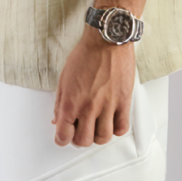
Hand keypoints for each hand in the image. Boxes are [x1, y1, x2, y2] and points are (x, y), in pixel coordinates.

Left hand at [51, 25, 134, 146]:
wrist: (106, 40)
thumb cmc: (86, 54)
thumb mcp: (64, 77)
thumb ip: (60, 102)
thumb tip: (58, 119)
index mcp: (70, 101)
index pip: (63, 136)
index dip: (62, 139)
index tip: (64, 137)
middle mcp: (88, 107)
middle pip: (83, 141)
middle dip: (79, 139)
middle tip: (80, 130)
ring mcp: (107, 105)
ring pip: (103, 138)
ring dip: (98, 135)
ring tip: (96, 126)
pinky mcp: (123, 101)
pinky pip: (121, 128)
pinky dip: (116, 129)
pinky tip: (112, 121)